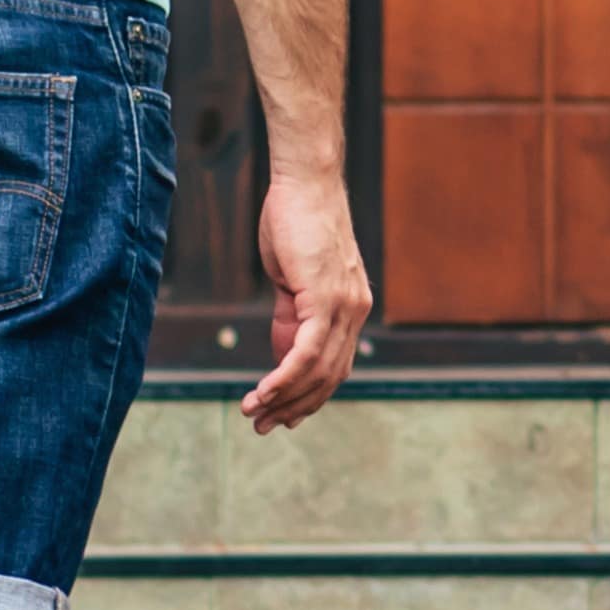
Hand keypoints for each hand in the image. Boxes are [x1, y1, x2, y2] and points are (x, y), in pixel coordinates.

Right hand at [246, 165, 370, 430]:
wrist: (304, 183)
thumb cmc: (295, 222)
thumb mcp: (294, 277)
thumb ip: (293, 314)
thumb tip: (285, 351)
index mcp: (352, 307)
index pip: (335, 365)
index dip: (309, 395)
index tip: (282, 414)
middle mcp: (355, 311)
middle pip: (329, 377)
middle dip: (294, 407)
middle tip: (262, 426)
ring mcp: (344, 305)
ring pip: (317, 370)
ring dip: (283, 398)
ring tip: (253, 414)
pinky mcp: (326, 297)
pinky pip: (306, 351)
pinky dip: (284, 378)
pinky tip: (263, 393)